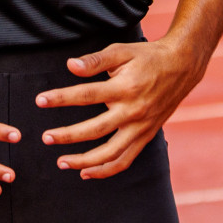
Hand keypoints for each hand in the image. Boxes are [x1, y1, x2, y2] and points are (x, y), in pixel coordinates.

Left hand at [35, 39, 203, 179]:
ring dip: (84, 161)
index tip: (40, 101)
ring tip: (61, 162)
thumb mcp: (121, 50)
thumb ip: (95, 60)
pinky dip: (106, 170)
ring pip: (110, 153)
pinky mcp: (146, 136)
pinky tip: (86, 171)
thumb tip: (70, 66)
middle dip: (67, 135)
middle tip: (45, 138)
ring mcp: (140, 127)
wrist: (181, 67)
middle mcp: (133, 111)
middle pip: (94, 129)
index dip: (61, 98)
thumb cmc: (147, 56)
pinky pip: (125, 160)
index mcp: (124, 87)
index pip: (86, 95)